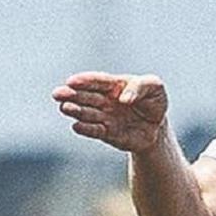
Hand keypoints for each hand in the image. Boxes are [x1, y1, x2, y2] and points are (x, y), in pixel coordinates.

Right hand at [52, 72, 168, 151]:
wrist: (157, 126)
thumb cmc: (154, 101)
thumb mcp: (155, 87)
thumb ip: (141, 87)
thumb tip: (124, 99)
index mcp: (113, 85)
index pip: (96, 81)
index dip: (84, 81)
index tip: (72, 81)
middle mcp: (104, 101)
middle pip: (86, 97)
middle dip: (71, 95)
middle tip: (58, 94)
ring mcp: (105, 117)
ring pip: (87, 114)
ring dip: (76, 111)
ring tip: (65, 108)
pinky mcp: (108, 134)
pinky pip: (96, 131)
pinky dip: (86, 129)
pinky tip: (76, 126)